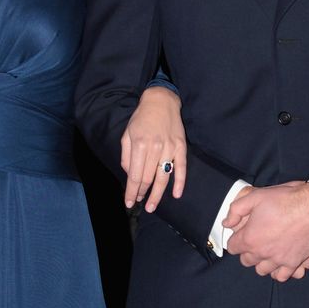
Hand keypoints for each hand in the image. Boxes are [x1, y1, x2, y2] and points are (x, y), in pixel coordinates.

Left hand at [121, 86, 186, 211]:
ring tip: (152, 206)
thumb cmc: (141, 118)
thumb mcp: (127, 134)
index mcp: (139, 145)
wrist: (161, 101)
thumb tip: (130, 175)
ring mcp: (170, 148)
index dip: (131, 191)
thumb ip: (126, 156)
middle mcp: (155, 148)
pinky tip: (176, 194)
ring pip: (164, 177)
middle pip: (149, 179)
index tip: (129, 202)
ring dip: (158, 194)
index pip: (135, 175)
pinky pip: (181, 168)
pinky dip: (180, 182)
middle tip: (140, 204)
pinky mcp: (181, 147)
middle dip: (142, 194)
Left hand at [225, 181, 308, 281]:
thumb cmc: (284, 199)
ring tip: (267, 251)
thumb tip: (227, 223)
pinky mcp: (294, 262)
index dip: (236, 240)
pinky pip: (282, 276)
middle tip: (255, 240)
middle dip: (247, 251)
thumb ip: (236, 210)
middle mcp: (262, 252)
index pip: (232, 247)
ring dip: (261, 262)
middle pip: (246, 261)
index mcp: (250, 238)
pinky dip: (278, 271)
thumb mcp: (255, 196)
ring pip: (262, 270)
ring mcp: (279, 259)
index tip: (241, 234)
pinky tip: (279, 262)